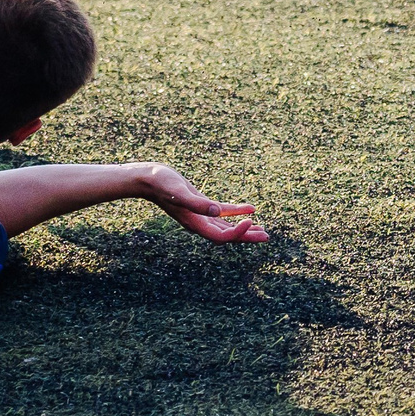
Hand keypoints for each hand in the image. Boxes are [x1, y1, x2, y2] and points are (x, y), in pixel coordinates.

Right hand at [139, 163, 266, 242]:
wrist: (148, 179)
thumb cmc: (161, 184)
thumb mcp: (180, 192)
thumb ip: (197, 203)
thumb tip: (216, 212)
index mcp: (195, 224)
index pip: (222, 236)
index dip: (238, 233)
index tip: (251, 221)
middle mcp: (199, 223)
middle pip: (227, 236)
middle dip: (247, 237)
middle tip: (267, 237)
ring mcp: (200, 215)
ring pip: (226, 227)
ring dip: (244, 228)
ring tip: (262, 228)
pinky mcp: (201, 204)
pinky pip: (222, 212)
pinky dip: (236, 212)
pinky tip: (249, 208)